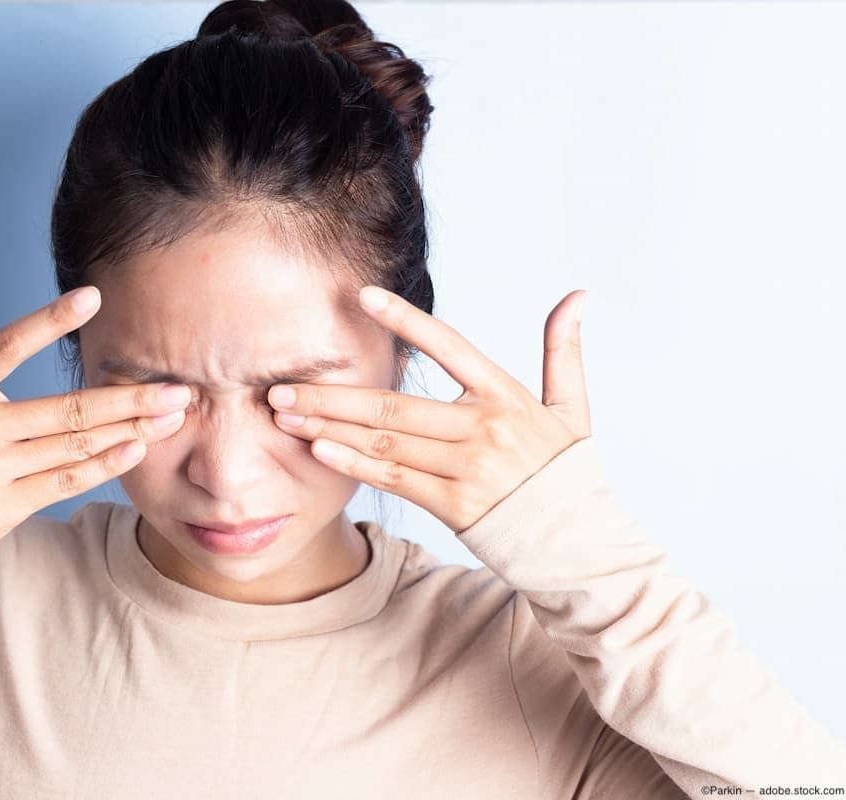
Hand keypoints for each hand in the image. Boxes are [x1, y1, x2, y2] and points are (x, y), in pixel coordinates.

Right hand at [0, 286, 191, 554]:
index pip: (7, 345)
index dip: (50, 320)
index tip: (94, 297)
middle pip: (66, 407)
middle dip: (129, 396)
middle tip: (179, 388)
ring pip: (74, 444)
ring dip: (130, 429)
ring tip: (172, 417)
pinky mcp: (4, 507)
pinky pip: (65, 481)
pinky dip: (104, 465)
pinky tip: (136, 448)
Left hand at [266, 285, 591, 533]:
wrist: (580, 542)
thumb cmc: (566, 472)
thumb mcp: (572, 408)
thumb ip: (564, 349)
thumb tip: (577, 296)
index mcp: (505, 395)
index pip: (448, 346)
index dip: (404, 320)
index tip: (361, 297)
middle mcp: (483, 428)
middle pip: (392, 405)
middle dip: (330, 395)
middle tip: (281, 386)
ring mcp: (467, 468)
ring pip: (385, 442)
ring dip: (329, 428)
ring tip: (285, 416)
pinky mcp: (454, 505)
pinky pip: (394, 480)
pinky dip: (353, 464)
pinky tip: (318, 449)